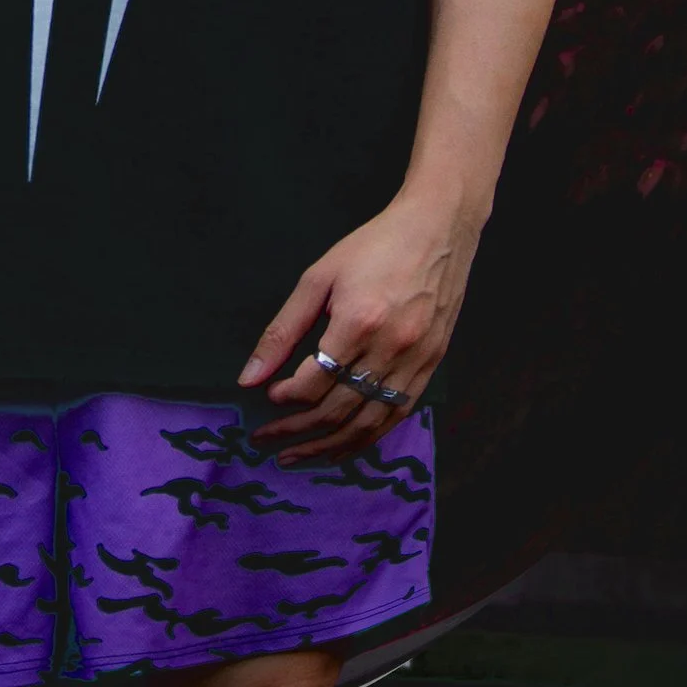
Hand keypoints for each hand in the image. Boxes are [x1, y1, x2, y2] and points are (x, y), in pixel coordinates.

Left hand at [236, 192, 478, 460]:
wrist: (437, 229)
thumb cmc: (373, 246)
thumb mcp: (320, 276)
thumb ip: (283, 329)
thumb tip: (249, 377)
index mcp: (359, 321)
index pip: (315, 381)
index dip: (287, 397)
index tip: (268, 398)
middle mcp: (390, 349)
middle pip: (337, 409)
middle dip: (296, 431)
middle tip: (266, 440)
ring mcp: (415, 363)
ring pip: (367, 424)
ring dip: (327, 447)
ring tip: (295, 456)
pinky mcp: (431, 368)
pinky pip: (394, 418)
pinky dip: (365, 439)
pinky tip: (340, 448)